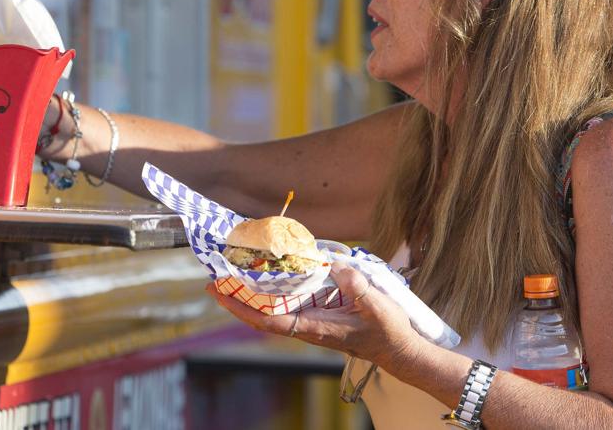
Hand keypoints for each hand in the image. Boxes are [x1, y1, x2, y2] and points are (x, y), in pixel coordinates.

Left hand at [207, 263, 421, 368]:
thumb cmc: (387, 332)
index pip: (271, 320)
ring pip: (274, 306)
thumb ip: (356, 286)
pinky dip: (274, 288)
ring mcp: (312, 318)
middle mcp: (308, 324)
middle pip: (264, 313)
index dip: (244, 308)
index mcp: (316, 328)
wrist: (398, 348)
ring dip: (252, 293)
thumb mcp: (376, 306)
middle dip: (237, 299)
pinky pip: (290, 300)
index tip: (222, 294)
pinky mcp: (320, 311)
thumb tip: (335, 264)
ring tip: (232, 274)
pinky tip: (269, 274)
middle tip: (214, 279)